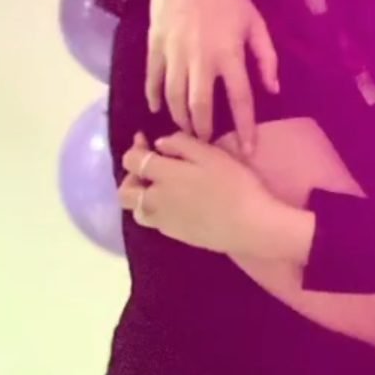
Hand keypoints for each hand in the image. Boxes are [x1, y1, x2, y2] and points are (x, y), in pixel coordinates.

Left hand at [119, 131, 296, 257]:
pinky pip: (152, 222)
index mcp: (163, 175)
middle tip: (148, 168)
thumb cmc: (235, 185)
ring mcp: (163, 220)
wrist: (250, 226)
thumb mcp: (211, 154)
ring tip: (157, 189)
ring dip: (140, 197)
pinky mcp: (174, 235)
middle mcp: (155, 199)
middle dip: (130, 176)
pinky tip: (173, 204)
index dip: (134, 148)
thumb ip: (181, 144)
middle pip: (125, 191)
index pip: (132, 161)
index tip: (144, 140)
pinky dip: (154, 210)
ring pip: (135, 210)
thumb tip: (159, 144)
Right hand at [145, 0, 278, 152]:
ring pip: (174, 98)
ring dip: (180, 119)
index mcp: (229, 53)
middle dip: (203, 131)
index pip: (240, 100)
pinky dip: (154, 98)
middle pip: (200, 106)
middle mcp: (200, 58)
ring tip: (187, 131)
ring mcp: (174, 54)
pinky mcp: (155, 47)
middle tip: (206, 144)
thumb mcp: (255, 22)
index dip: (245, 129)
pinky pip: (152, 80)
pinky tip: (157, 110)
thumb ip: (266, 57)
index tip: (247, 152)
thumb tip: (272, 90)